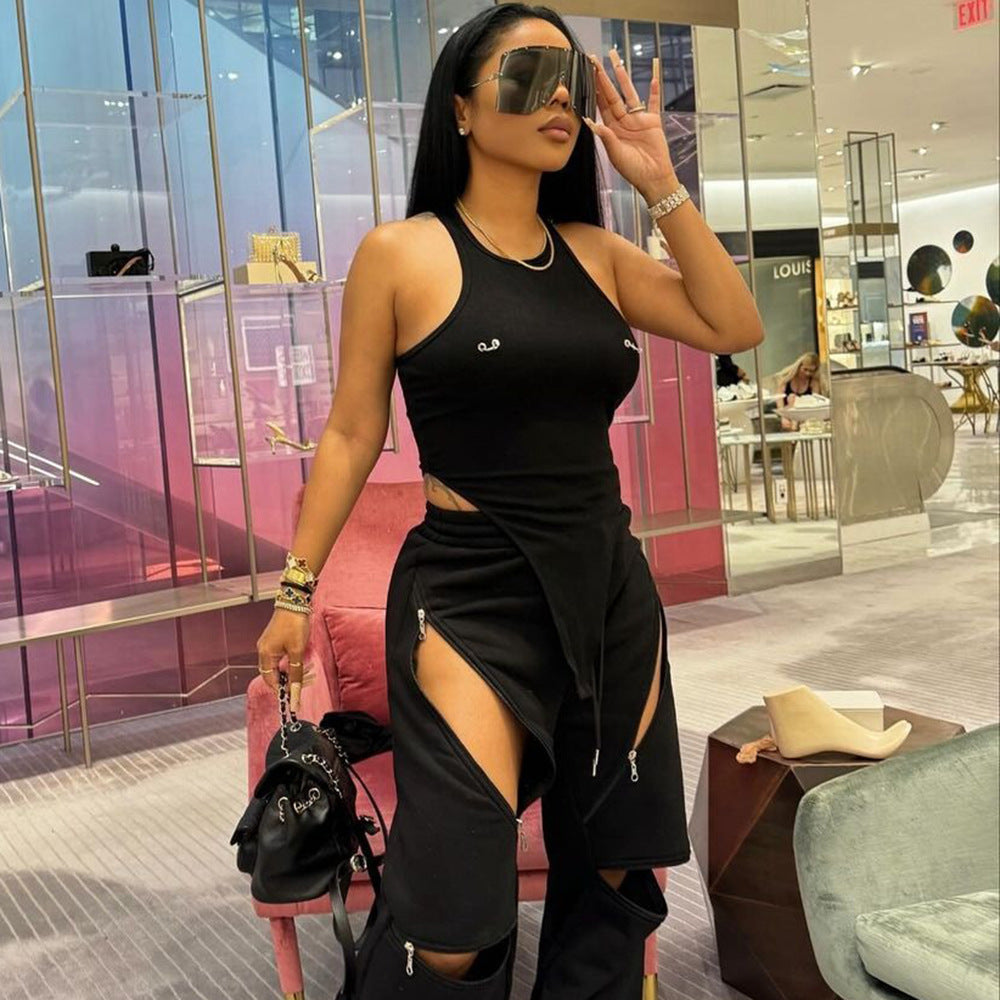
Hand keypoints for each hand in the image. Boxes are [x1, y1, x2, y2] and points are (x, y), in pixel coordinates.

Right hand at [256, 608, 315, 711]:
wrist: (295, 601)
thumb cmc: (295, 624)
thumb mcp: (297, 651)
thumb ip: (295, 673)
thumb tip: (294, 693)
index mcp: (264, 655)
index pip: (270, 681)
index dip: (283, 690)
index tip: (296, 697)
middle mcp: (263, 651)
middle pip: (274, 675)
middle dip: (290, 681)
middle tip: (307, 682)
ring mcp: (268, 645)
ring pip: (279, 667)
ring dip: (293, 672)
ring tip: (309, 672)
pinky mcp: (275, 640)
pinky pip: (281, 658)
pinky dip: (292, 663)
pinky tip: (303, 663)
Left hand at [583, 49, 676, 201]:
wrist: (653, 178)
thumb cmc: (633, 170)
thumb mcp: (615, 154)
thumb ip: (605, 137)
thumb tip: (591, 122)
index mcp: (611, 128)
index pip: (600, 104)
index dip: (594, 88)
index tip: (587, 74)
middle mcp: (623, 121)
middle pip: (612, 94)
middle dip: (603, 77)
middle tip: (595, 59)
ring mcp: (638, 119)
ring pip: (629, 92)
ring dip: (623, 76)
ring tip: (616, 58)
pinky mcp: (653, 120)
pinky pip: (653, 101)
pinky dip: (654, 88)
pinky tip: (653, 73)